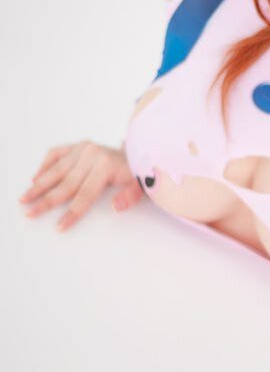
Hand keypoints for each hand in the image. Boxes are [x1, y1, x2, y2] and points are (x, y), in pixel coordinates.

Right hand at [18, 141, 142, 230]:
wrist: (138, 150)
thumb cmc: (138, 172)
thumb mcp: (142, 185)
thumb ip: (131, 196)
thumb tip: (115, 208)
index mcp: (106, 165)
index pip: (85, 194)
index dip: (72, 212)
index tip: (59, 226)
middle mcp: (92, 154)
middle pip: (66, 183)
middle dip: (47, 201)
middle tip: (31, 213)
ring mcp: (83, 148)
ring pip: (57, 170)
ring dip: (39, 185)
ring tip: (25, 198)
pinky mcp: (78, 145)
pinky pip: (56, 153)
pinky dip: (44, 165)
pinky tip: (36, 178)